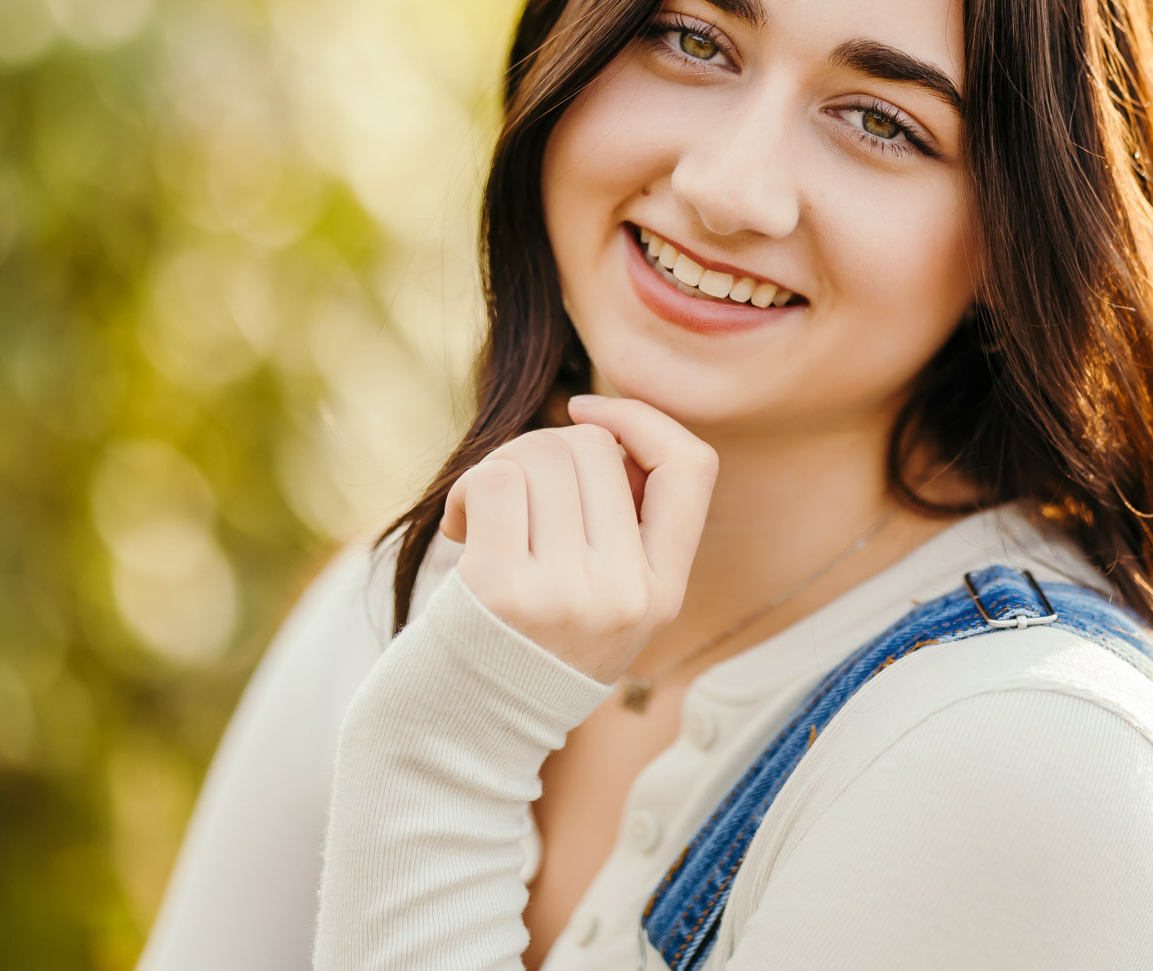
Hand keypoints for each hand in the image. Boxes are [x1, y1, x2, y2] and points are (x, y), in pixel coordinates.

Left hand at [439, 395, 717, 682]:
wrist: (460, 738)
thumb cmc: (525, 649)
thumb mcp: (605, 604)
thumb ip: (624, 528)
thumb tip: (605, 425)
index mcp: (663, 592)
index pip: (692, 466)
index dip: (642, 420)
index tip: (589, 413)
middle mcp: (626, 594)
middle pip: (594, 448)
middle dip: (542, 448)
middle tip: (512, 493)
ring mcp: (568, 595)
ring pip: (541, 455)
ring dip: (498, 468)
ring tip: (484, 515)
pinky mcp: (503, 591)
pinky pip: (495, 481)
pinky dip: (467, 489)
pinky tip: (461, 528)